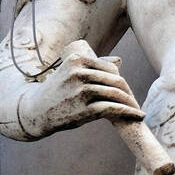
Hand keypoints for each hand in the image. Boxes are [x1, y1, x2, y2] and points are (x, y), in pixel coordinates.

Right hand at [17, 40, 143, 137]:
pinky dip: (129, 112)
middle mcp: (79, 73)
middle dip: (128, 92)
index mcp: (76, 59)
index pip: (109, 68)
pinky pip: (113, 109)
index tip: (126, 89)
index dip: (120, 79)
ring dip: (131, 103)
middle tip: (134, 101)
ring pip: (116, 94)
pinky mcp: (85, 109)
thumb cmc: (57, 91)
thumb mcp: (69, 72)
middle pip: (115, 80)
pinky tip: (138, 115)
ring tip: (137, 109)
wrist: (36, 111)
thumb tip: (118, 60)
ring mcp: (82, 91)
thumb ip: (92, 65)